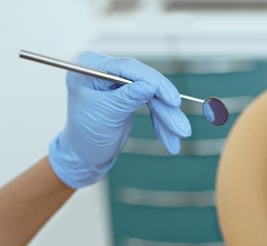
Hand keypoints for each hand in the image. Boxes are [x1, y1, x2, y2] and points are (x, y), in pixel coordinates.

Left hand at [49, 52, 191, 187]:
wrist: (84, 156)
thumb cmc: (86, 135)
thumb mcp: (106, 115)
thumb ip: (127, 98)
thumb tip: (150, 86)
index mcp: (91, 67)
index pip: (128, 68)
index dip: (154, 82)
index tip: (173, 100)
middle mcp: (106, 71)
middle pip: (145, 83)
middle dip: (164, 108)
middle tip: (181, 128)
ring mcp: (119, 84)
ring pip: (153, 97)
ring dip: (167, 118)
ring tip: (179, 136)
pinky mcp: (130, 97)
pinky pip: (152, 106)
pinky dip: (162, 123)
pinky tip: (170, 139)